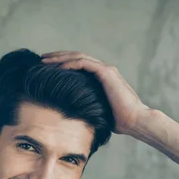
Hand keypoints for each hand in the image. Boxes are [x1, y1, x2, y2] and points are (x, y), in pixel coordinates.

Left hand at [40, 51, 154, 135]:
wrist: (135, 121)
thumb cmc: (120, 121)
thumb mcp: (99, 112)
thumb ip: (90, 107)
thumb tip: (75, 114)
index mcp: (103, 78)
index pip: (79, 65)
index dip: (63, 64)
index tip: (48, 68)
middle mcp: (105, 70)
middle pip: (77, 57)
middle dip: (58, 57)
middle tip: (42, 58)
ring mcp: (106, 70)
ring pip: (79, 57)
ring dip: (60, 58)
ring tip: (45, 60)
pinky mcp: (107, 73)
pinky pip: (84, 64)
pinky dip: (70, 64)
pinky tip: (58, 67)